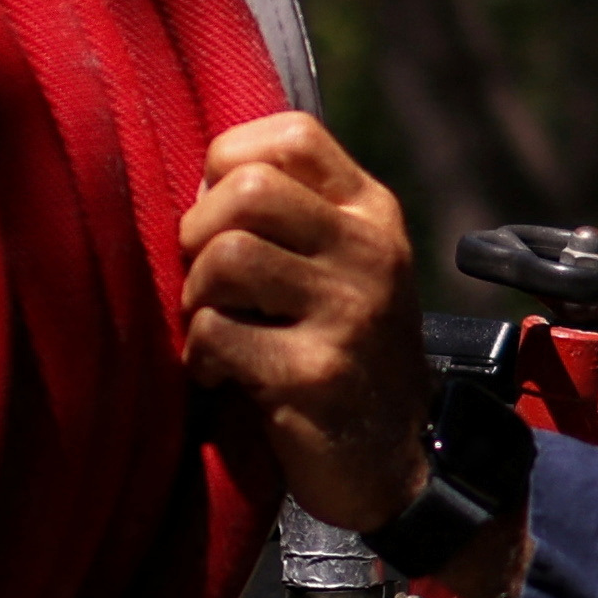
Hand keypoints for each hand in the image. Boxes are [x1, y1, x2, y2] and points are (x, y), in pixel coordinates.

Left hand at [179, 113, 432, 534]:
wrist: (401, 461)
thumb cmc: (346, 353)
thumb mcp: (341, 266)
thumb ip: (291, 215)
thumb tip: (201, 180)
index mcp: (371, 212)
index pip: (291, 135)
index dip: (229, 164)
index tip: (221, 216)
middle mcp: (370, 251)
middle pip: (248, 190)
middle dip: (198, 233)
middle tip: (206, 283)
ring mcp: (349, 312)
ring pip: (227, 258)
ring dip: (196, 300)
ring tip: (215, 329)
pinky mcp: (318, 374)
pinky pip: (217, 335)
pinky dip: (200, 358)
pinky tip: (222, 375)